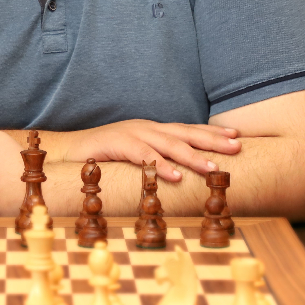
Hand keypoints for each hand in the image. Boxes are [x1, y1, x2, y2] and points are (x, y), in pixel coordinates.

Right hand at [57, 120, 240, 181]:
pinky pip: (143, 155)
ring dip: (192, 156)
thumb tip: (182, 173)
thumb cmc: (103, 156)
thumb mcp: (134, 155)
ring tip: (213, 167)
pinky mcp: (117, 143)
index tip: (236, 136)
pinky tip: (175, 176)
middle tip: (237, 147)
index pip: (187, 129)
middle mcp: (146, 128)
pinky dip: (160, 165)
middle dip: (212, 140)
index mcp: (152, 130)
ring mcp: (132, 133)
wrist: (67, 149)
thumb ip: (155, 159)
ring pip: (168, 144)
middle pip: (184, 133)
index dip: (211, 133)